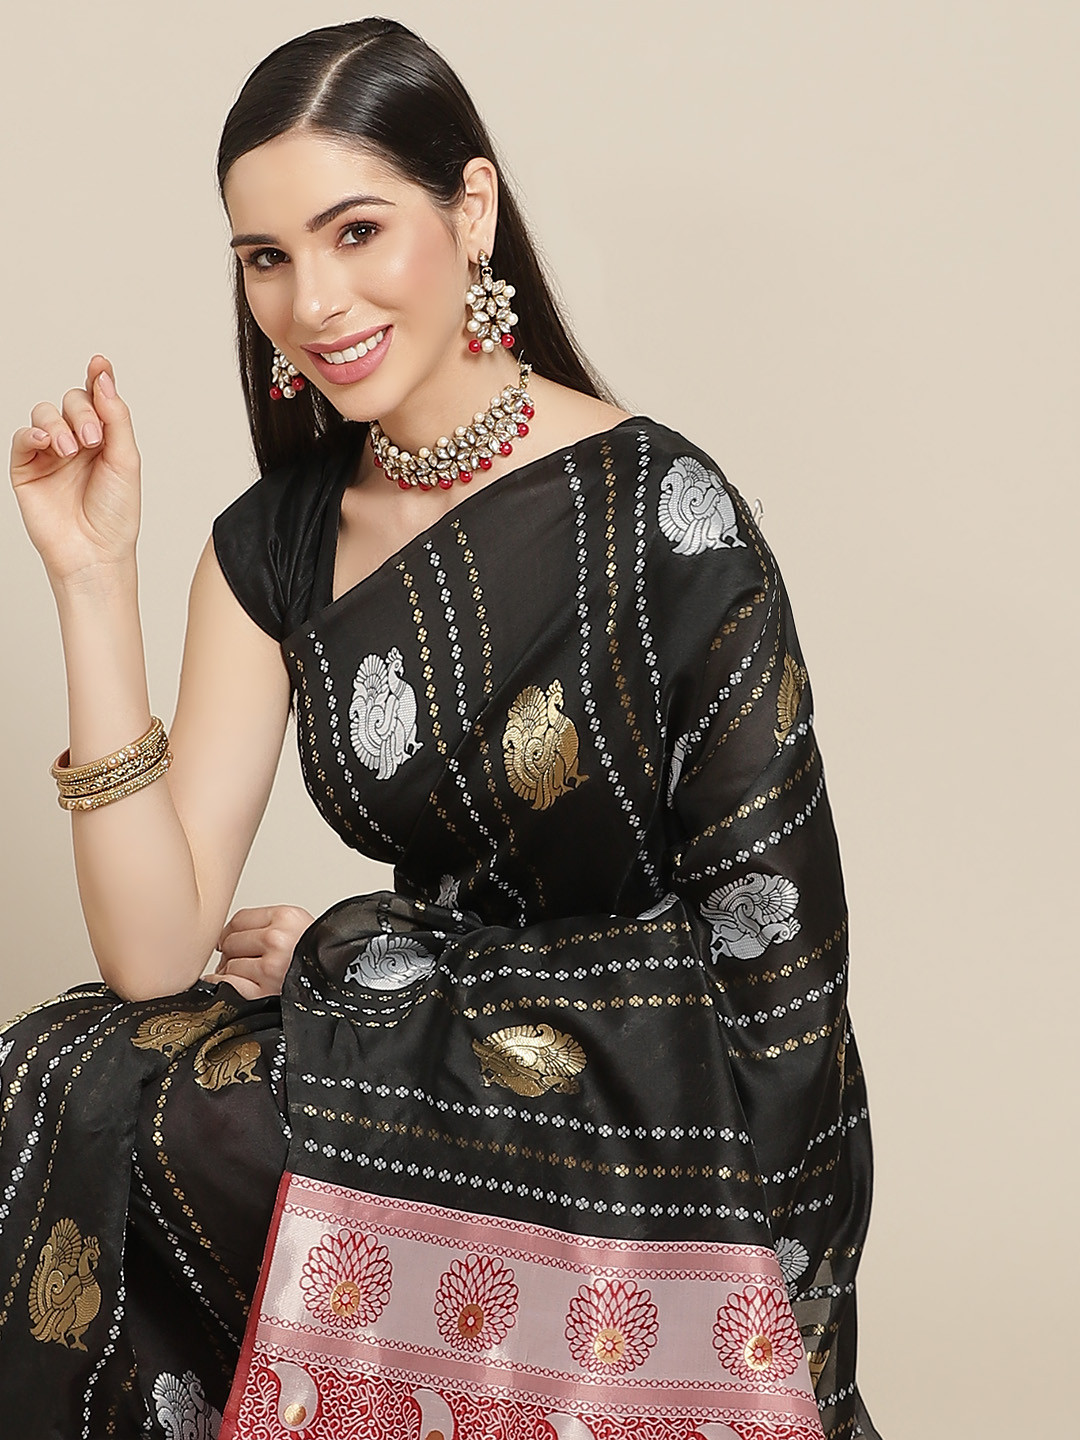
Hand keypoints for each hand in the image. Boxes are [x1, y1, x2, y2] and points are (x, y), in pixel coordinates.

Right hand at [9, 356, 141, 585]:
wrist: (95, 553)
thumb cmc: (115, 514)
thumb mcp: (126, 460)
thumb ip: (115, 417)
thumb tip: (104, 377)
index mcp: (104, 439)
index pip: (97, 398)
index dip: (97, 378)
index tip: (99, 363)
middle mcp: (76, 442)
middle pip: (72, 401)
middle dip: (82, 412)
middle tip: (92, 439)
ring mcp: (50, 454)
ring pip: (45, 413)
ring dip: (59, 424)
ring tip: (72, 449)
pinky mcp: (27, 468)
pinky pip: (22, 437)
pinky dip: (33, 433)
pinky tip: (47, 442)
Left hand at [206, 905, 314, 1000]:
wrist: (341, 987)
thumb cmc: (319, 959)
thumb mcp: (299, 927)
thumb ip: (266, 924)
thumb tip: (223, 936)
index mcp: (287, 918)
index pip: (238, 919)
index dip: (233, 932)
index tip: (235, 941)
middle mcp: (278, 940)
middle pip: (229, 942)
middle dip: (233, 953)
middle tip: (248, 961)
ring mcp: (270, 968)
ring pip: (228, 966)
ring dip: (234, 974)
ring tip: (253, 977)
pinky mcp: (263, 992)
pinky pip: (228, 985)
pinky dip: (229, 988)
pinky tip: (243, 988)